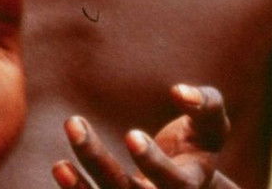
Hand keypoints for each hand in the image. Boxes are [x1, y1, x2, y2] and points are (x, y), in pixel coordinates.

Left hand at [51, 85, 236, 188]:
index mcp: (189, 184)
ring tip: (59, 164)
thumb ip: (206, 105)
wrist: (186, 182)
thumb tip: (180, 91)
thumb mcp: (212, 126)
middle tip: (73, 123)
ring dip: (79, 187)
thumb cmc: (198, 144)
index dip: (153, 162)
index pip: (173, 182)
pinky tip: (61, 169)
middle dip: (100, 163)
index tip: (131, 135)